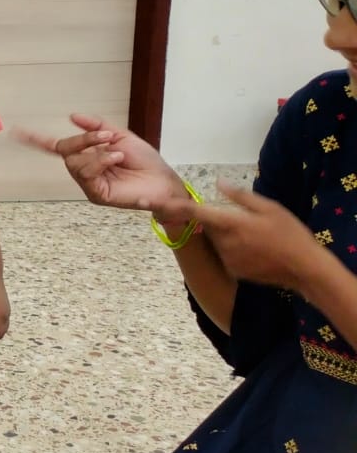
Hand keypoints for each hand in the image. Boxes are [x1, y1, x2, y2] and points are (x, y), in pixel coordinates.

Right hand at [14, 114, 186, 213]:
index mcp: (87, 156)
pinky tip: (116, 159)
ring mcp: (89, 184)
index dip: (36, 140)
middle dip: (83, 139)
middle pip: (65, 151)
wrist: (164, 181)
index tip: (16, 132)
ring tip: (117, 152)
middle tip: (107, 135)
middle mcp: (84, 171)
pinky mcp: (96, 194)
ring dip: (95, 151)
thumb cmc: (146, 161)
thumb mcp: (121, 136)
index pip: (57, 148)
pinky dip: (100, 161)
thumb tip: (72, 116)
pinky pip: (87, 173)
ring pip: (74, 162)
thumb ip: (96, 126)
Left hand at [150, 181, 333, 290]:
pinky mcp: (233, 270)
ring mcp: (227, 258)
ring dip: (227, 236)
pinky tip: (257, 250)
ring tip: (257, 237)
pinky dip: (235, 249)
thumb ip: (240, 196)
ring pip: (217, 241)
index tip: (147, 202)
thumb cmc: (290, 233)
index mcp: (231, 223)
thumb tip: (218, 182)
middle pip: (207, 227)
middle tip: (245, 222)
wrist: (305, 269)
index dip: (169, 206)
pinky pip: (226, 254)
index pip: (194, 212)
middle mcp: (224, 242)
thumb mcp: (270, 207)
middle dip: (216, 221)